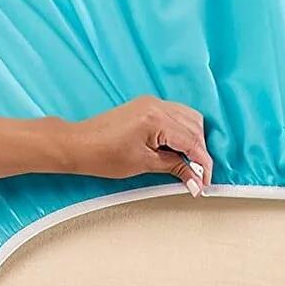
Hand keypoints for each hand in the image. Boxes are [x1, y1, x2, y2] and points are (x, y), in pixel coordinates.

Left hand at [54, 97, 213, 194]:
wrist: (80, 144)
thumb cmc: (104, 155)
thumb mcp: (145, 164)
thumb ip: (175, 167)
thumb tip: (195, 179)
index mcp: (156, 118)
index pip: (193, 141)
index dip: (202, 164)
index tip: (204, 182)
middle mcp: (157, 105)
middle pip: (195, 127)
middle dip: (200, 153)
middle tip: (197, 176)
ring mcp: (152, 102)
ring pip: (189, 119)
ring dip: (194, 141)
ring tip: (188, 164)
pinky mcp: (147, 106)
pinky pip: (176, 115)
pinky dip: (183, 132)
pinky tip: (178, 150)